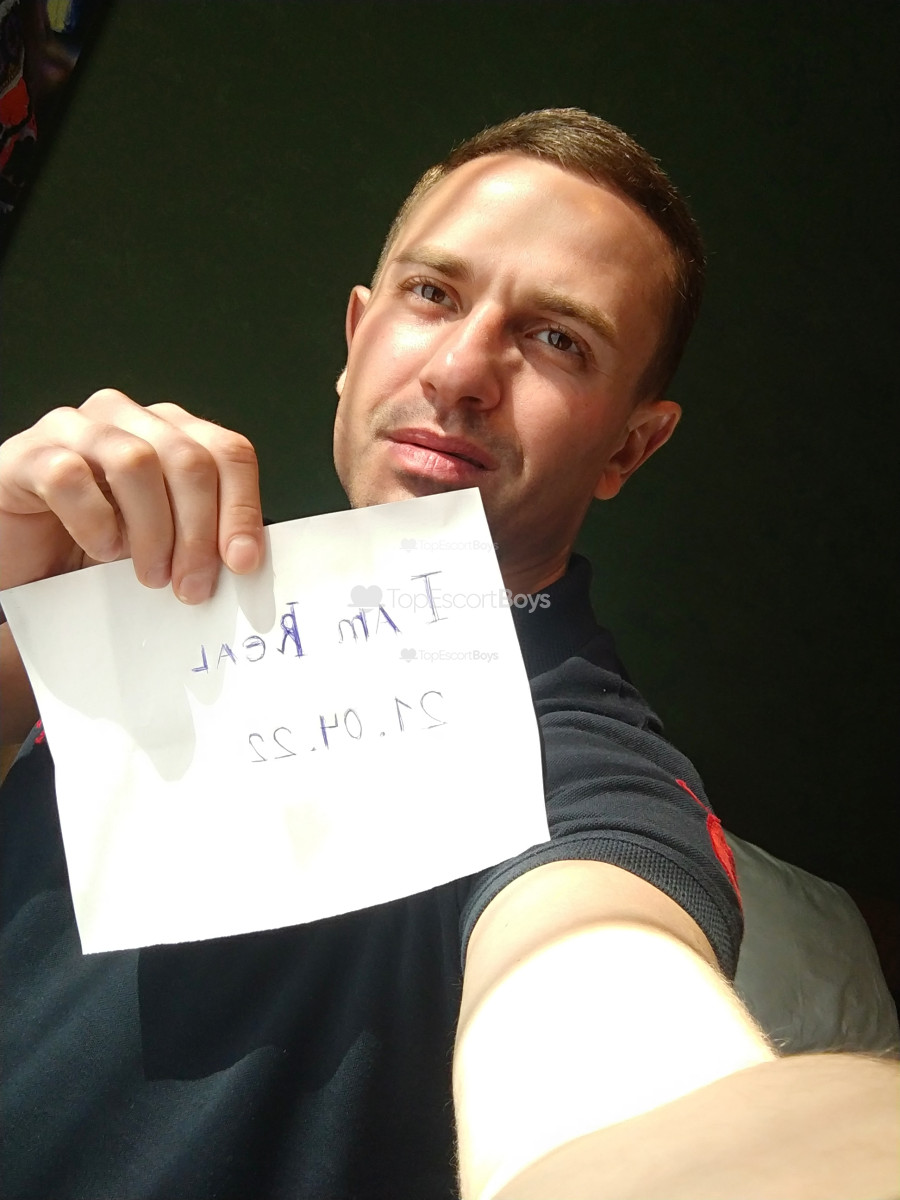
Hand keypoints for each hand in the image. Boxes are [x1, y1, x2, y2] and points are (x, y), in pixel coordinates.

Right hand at [0, 389, 264, 601]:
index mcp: (171, 434)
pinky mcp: (28, 455)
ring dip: (152, 530)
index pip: (228, 452)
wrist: (20, 562)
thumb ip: (203, 541)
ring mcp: (76, 429)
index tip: (243, 563)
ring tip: (149, 575)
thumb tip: (248, 562)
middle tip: (192, 586)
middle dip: (199, 532)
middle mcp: (128, 420)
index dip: (242, 508)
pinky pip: (70, 476)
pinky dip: (94, 521)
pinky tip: (100, 549)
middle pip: (189, 458)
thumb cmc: (92, 551)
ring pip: (136, 461)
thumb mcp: (163, 546)